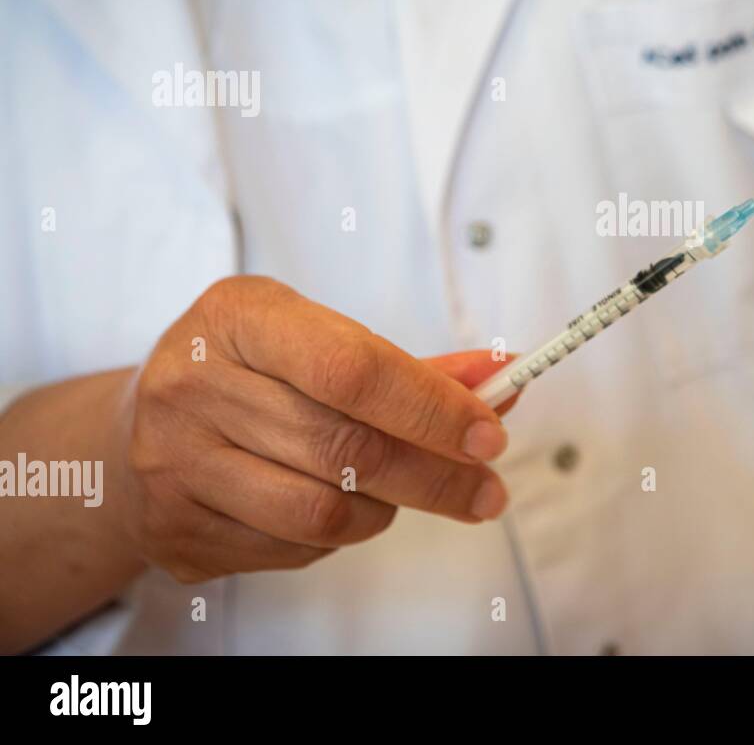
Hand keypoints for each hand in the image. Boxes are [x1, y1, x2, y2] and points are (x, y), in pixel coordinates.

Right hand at [115, 276, 511, 582]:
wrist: (137, 425)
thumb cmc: (252, 371)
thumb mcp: (319, 338)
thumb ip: (411, 365)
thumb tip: (502, 381)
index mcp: (236, 318)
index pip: (353, 369)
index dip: (431, 407)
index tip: (490, 434)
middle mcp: (192, 386)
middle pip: (346, 448)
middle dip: (435, 475)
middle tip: (487, 491)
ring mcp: (174, 464)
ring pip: (323, 511)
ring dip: (383, 508)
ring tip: (394, 488)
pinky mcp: (175, 531)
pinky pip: (292, 550)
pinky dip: (338, 535)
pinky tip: (335, 505)